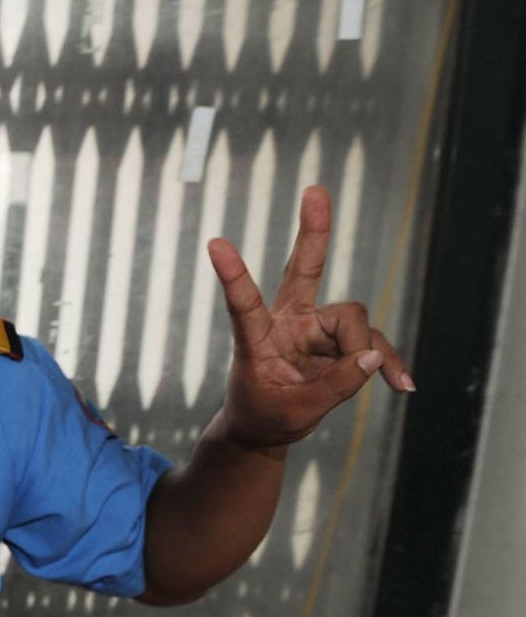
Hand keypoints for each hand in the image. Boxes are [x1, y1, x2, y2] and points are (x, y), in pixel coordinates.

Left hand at [209, 185, 413, 450]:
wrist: (265, 426)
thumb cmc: (265, 416)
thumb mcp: (296, 412)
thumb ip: (336, 386)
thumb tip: (372, 357)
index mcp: (256, 339)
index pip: (244, 305)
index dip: (234, 276)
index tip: (215, 243)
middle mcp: (287, 322)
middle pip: (305, 270)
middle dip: (314, 233)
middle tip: (314, 190)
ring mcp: (314, 327)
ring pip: (353, 321)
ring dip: (363, 354)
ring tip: (364, 386)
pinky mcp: (338, 339)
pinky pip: (372, 346)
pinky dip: (386, 364)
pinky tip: (402, 384)